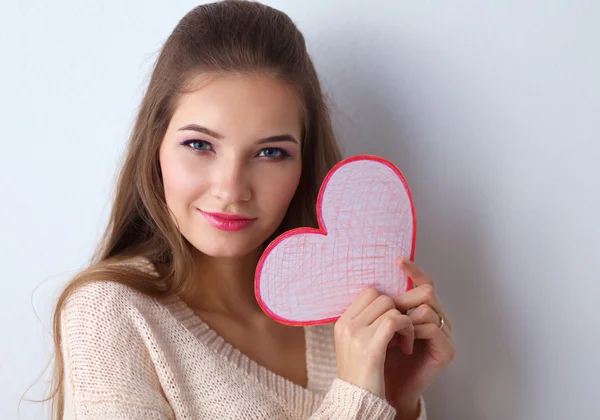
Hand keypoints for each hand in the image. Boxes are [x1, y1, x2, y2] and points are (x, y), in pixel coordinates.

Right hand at [334, 287, 414, 397]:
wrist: (357, 403)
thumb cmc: (362, 376)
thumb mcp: (357, 345)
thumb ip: (366, 323)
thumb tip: (388, 303)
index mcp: (341, 323)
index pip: (368, 293)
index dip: (386, 303)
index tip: (392, 323)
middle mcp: (346, 325)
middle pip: (381, 297)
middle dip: (397, 312)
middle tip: (401, 333)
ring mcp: (356, 335)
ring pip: (390, 307)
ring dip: (405, 323)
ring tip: (404, 342)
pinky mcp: (371, 347)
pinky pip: (395, 321)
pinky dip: (407, 331)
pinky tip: (407, 347)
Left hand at [384, 257, 455, 415]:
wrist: (386, 389)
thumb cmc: (382, 357)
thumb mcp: (380, 325)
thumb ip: (385, 306)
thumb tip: (374, 282)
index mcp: (425, 310)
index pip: (424, 283)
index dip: (414, 270)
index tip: (398, 260)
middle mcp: (439, 319)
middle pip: (427, 291)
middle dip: (405, 299)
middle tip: (389, 312)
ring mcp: (446, 334)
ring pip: (428, 308)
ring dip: (406, 318)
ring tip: (392, 334)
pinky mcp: (447, 350)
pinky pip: (432, 328)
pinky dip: (414, 332)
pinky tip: (402, 344)